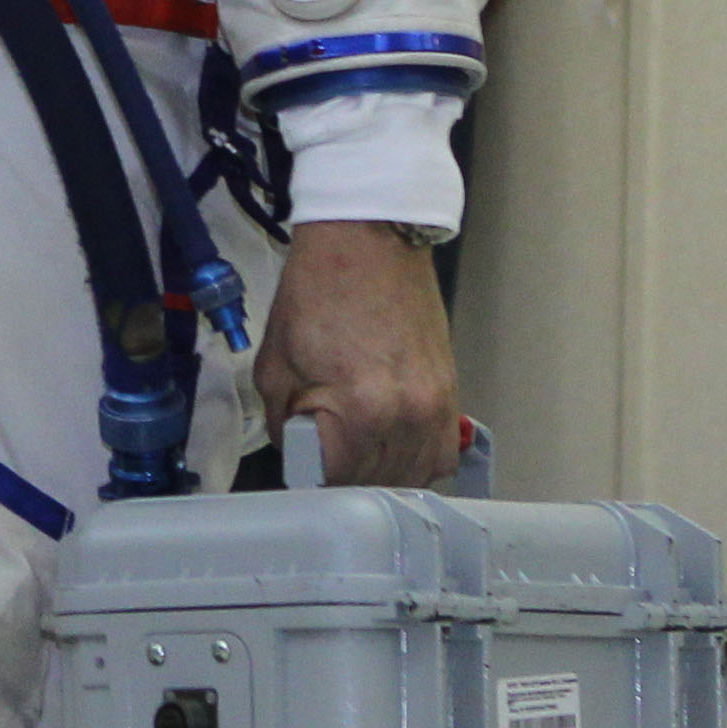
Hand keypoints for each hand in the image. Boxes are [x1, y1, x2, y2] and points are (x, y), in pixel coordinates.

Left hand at [250, 221, 466, 487]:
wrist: (368, 241)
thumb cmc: (318, 292)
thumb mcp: (276, 363)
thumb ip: (283, 422)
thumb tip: (297, 454)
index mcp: (362, 410)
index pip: (339, 482)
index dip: (313, 480)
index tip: (302, 468)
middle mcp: (409, 417)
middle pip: (379, 485)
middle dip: (345, 478)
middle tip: (322, 457)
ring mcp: (436, 408)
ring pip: (415, 476)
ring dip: (383, 476)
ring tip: (355, 454)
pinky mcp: (450, 394)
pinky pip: (442, 453)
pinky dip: (417, 460)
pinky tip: (391, 447)